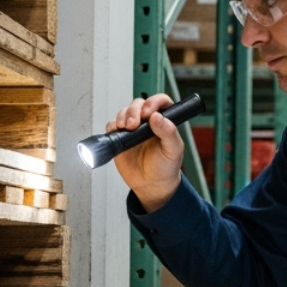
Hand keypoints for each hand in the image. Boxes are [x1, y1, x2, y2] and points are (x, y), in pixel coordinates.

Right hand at [108, 94, 183, 210]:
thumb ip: (169, 132)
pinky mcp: (120, 138)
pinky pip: (112, 126)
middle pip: (139, 104)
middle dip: (134, 110)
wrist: (151, 185)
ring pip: (125, 112)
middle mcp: (148, 122)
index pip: (160, 102)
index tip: (149, 112)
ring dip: (123, 116)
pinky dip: (113, 126)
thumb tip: (158, 116)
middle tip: (134, 124)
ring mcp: (133, 129)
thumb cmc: (166, 167)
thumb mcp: (173, 150)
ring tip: (126, 128)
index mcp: (164, 121)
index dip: (154, 102)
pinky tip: (117, 132)